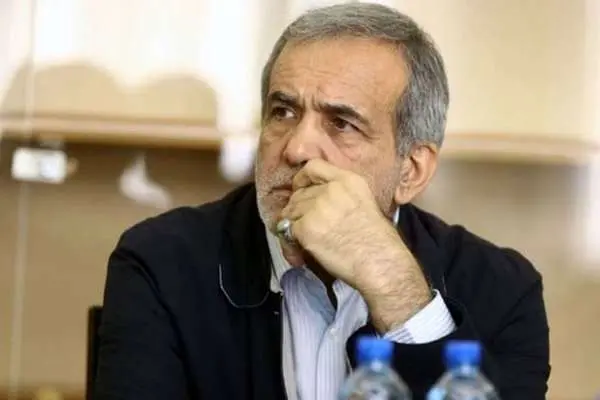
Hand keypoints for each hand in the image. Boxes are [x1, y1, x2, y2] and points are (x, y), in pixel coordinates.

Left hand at [280, 159, 431, 330]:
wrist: (379, 263)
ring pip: (290, 211)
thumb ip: (341, 195)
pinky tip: (302, 250)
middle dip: (298, 210)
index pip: (313, 167)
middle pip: (298, 193)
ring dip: (294, 225)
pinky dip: (291, 241)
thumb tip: (317, 200)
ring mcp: (317, 208)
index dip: (302, 179)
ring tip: (306, 240)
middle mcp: (331, 190)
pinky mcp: (306, 228)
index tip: (301, 189)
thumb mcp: (365, 202)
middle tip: (305, 226)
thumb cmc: (377, 241)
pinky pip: (287, 229)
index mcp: (348, 181)